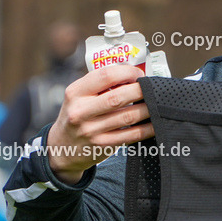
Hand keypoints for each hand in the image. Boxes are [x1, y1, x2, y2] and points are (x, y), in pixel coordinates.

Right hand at [47, 65, 152, 183]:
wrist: (62, 148)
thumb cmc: (78, 115)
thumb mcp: (79, 97)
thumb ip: (100, 86)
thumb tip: (135, 75)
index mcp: (75, 93)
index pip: (105, 76)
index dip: (127, 72)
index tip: (139, 74)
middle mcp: (80, 111)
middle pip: (118, 97)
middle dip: (141, 90)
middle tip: (153, 88)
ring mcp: (91, 130)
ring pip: (128, 117)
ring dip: (148, 109)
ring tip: (158, 103)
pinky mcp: (102, 145)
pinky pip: (131, 135)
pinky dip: (147, 128)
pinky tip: (155, 122)